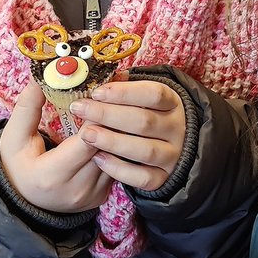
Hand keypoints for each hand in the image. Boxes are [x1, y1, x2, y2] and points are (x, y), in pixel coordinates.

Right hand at [0, 81, 114, 213]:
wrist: (21, 199)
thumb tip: (40, 77)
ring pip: (119, 156)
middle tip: (116, 91)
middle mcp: (78, 190)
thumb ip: (27, 108)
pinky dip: (118, 144)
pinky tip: (116, 125)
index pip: (88, 140)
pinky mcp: (103, 196)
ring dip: (120, 130)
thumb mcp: (14, 137)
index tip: (100, 91)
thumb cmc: (16, 165)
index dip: (97, 114)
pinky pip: (118, 165)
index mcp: (53, 176)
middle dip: (113, 118)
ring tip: (120, 105)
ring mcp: (93, 195)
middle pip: (108, 147)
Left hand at [71, 75, 187, 191]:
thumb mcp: (145, 99)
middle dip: (108, 115)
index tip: (97, 92)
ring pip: (145, 150)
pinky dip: (119, 169)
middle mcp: (177, 129)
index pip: (154, 94)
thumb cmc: (149, 116)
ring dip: (112, 141)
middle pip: (144, 121)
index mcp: (173, 104)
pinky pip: (143, 177)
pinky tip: (98, 158)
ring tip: (86, 134)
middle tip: (80, 109)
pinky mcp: (164, 177)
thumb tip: (101, 79)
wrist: (172, 147)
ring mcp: (172, 155)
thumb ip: (127, 91)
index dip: (124, 92)